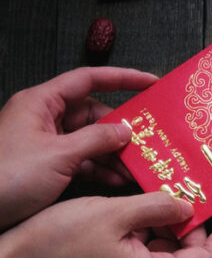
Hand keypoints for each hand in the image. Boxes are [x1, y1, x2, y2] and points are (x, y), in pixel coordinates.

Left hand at [0, 67, 157, 230]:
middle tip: (149, 141)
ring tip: (137, 167)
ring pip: (90, 140)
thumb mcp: (59, 155)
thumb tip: (126, 129)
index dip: (122, 78)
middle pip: (93, 114)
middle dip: (121, 129)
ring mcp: (47, 143)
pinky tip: (119, 180)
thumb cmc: (7, 176)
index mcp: (42, 103)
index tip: (151, 83)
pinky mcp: (47, 166)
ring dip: (114, 154)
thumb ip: (97, 139)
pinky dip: (100, 169)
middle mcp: (45, 118)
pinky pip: (82, 160)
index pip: (89, 79)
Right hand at [0, 193, 211, 257]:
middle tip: (199, 191)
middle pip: (193, 256)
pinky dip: (155, 229)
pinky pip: (151, 251)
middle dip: (200, 223)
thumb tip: (187, 206)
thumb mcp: (115, 213)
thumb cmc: (59, 241)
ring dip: (175, 224)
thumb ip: (159, 207)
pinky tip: (148, 206)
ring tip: (172, 193)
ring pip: (171, 252)